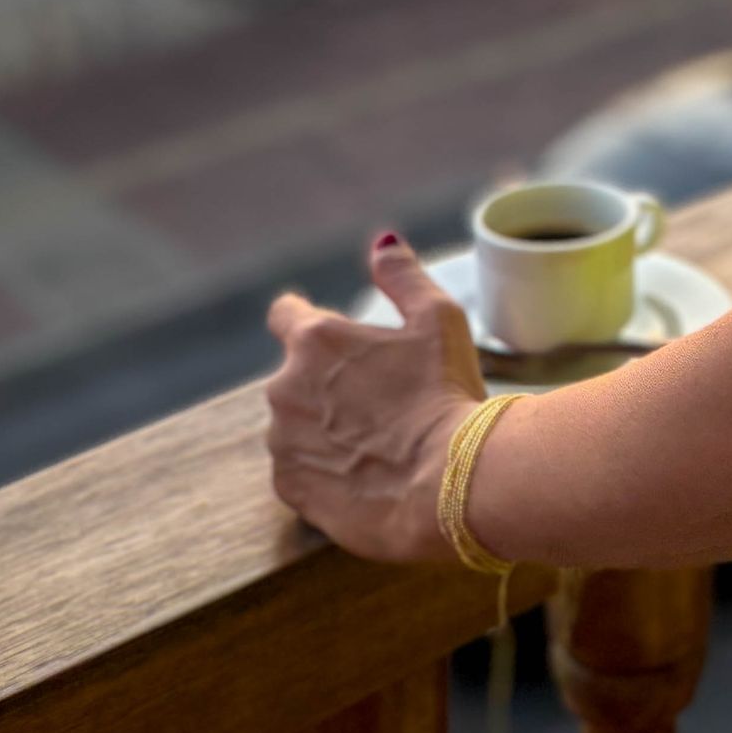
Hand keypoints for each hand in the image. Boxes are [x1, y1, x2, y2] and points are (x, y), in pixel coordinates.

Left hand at [266, 230, 485, 561]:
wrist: (449, 486)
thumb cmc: (446, 394)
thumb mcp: (439, 318)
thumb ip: (402, 276)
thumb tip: (381, 243)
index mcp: (316, 339)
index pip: (285, 314)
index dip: (307, 320)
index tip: (331, 339)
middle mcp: (285, 386)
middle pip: (295, 375)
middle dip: (325, 384)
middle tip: (376, 402)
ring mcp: (282, 442)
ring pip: (293, 426)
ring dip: (320, 429)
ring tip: (372, 445)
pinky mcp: (290, 488)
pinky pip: (296, 472)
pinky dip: (321, 472)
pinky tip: (361, 476)